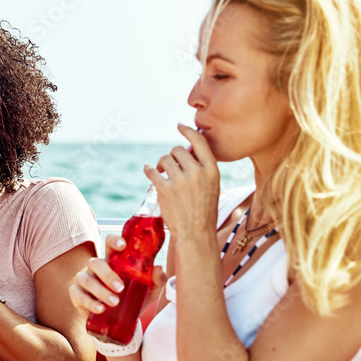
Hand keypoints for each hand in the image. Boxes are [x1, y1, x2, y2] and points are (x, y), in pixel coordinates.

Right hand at [70, 234, 166, 316]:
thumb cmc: (132, 299)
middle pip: (96, 262)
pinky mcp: (76, 294)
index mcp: (113, 260)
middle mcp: (96, 267)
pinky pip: (78, 294)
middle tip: (120, 288)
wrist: (119, 321)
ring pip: (86, 279)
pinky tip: (100, 309)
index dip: (114, 241)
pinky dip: (89, 302)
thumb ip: (156, 280)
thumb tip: (158, 269)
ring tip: (114, 302)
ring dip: (100, 291)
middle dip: (107, 274)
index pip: (109, 243)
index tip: (123, 245)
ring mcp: (84, 279)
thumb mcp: (149, 290)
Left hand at [146, 124, 219, 243]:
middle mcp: (197, 172)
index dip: (188, 131)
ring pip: (165, 158)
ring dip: (161, 164)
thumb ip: (202, 168)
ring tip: (162, 172)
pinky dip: (148, 169)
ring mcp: (180, 180)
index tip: (180, 126)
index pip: (199, 141)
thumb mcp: (212, 186)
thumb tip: (186, 150)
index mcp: (211, 170)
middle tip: (171, 166)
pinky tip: (148, 169)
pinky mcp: (165, 189)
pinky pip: (152, 171)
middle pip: (178, 150)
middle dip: (173, 156)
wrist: (196, 233)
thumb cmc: (204, 210)